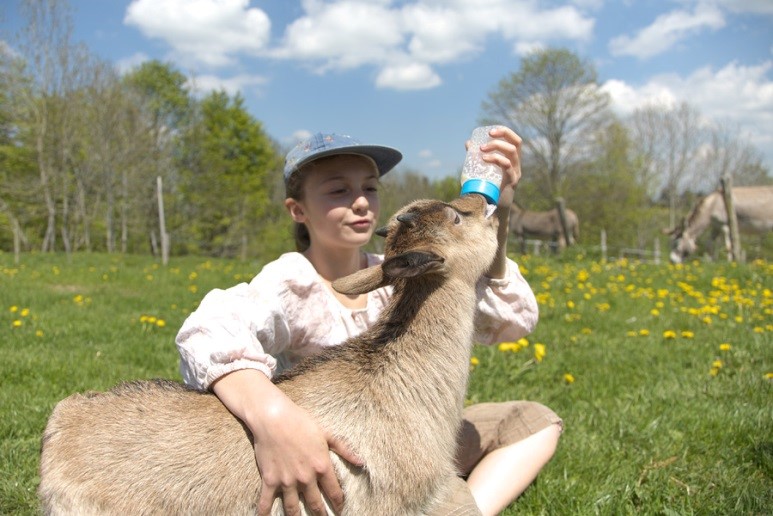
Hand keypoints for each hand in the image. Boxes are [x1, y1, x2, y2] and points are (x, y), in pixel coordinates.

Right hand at [252, 395, 362, 515]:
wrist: (274, 418)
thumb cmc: (301, 422)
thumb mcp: (327, 434)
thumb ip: (345, 449)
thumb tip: (361, 462)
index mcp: (322, 466)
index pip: (334, 492)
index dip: (339, 504)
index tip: (340, 510)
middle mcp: (305, 478)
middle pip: (315, 504)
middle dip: (321, 514)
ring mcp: (287, 481)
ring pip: (293, 508)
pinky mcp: (270, 480)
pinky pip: (266, 502)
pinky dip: (264, 513)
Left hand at [467, 126, 522, 192]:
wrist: (492, 209)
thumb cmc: (488, 189)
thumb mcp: (483, 170)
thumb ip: (477, 157)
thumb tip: (468, 143)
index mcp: (512, 160)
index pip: (515, 140)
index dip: (505, 132)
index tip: (491, 131)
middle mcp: (517, 165)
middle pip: (517, 142)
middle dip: (503, 134)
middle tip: (488, 135)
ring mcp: (516, 173)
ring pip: (512, 152)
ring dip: (496, 146)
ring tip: (482, 149)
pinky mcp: (512, 182)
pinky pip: (507, 166)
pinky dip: (496, 159)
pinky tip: (484, 159)